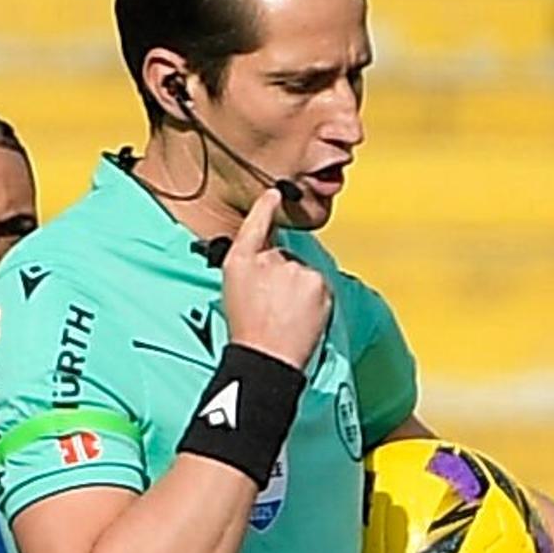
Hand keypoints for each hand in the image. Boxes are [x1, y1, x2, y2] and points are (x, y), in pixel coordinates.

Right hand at [220, 186, 335, 366]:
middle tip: (271, 305)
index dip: (265, 208)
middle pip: (283, 255)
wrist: (267, 358)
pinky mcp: (318, 284)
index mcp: (240, 260)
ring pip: (302, 271)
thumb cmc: (248, 328)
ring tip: (286, 315)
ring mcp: (295, 270)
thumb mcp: (235, 288)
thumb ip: (251, 262)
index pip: (256, 225)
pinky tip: (300, 317)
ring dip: (298, 288)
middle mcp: (268, 259)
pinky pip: (318, 285)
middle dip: (281, 275)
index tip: (274, 194)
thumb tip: (270, 249)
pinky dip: (314, 298)